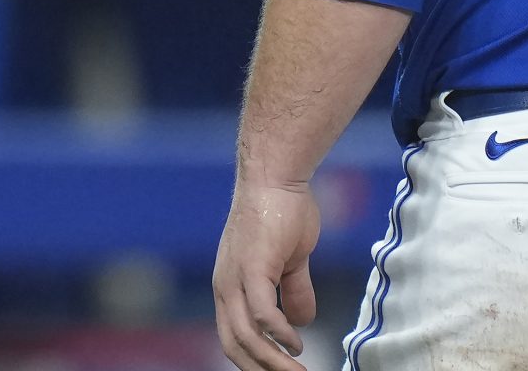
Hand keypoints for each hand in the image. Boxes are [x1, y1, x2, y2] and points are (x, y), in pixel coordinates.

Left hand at [213, 178, 321, 370]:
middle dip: (263, 369)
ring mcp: (235, 277)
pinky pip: (260, 312)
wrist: (277, 176)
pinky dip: (277, 333)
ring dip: (273, 361)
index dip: (255, 361)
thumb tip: (301, 322)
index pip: (233, 337)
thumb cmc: (283, 210)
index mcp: (230, 287)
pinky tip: (296, 342)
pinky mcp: (251, 267)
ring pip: (246, 335)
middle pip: (235, 345)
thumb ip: (294, 290)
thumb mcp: (291, 260)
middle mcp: (226, 287)